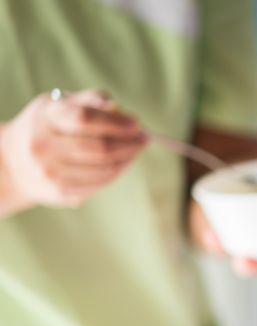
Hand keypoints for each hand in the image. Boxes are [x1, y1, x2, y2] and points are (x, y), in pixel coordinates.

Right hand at [0, 89, 144, 209]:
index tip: (136, 124)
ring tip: (134, 149)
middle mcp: (44, 147)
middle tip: (143, 139)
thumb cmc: (45, 128)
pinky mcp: (61, 193)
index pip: (84, 118)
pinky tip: (120, 163)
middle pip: (100, 148)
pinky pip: (100, 184)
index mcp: (45, 119)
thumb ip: (89, 101)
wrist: (12, 164)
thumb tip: (119, 108)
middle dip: (129, 144)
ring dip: (127, 159)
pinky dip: (116, 172)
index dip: (115, 122)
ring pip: (105, 169)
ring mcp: (52, 173)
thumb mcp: (57, 105)